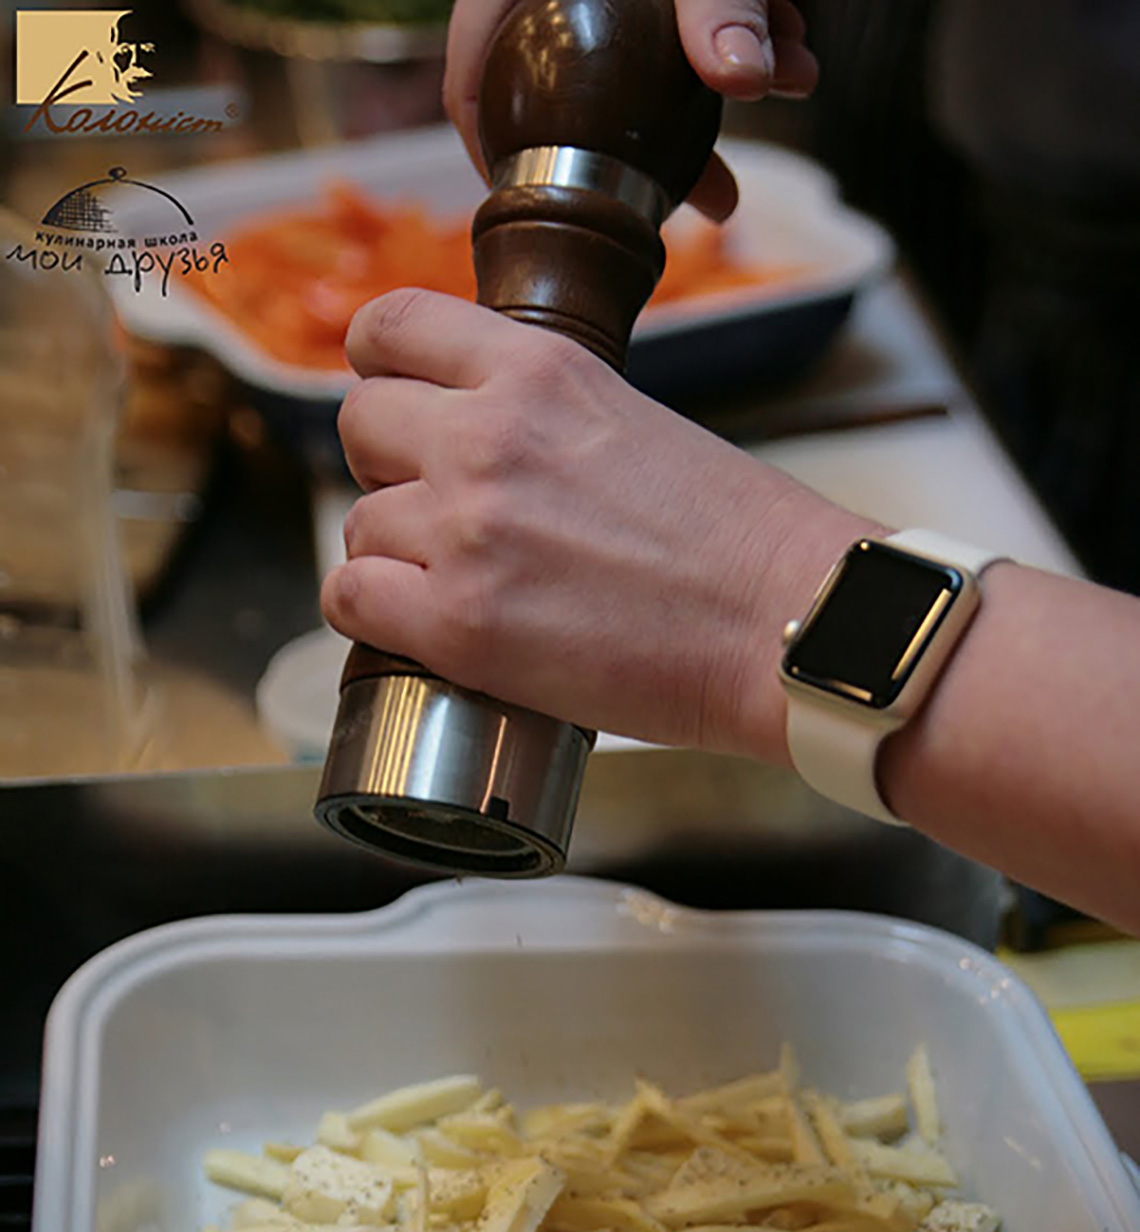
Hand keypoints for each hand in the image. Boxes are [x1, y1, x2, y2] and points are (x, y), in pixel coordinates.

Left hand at [323, 289, 865, 755]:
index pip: (388, 326)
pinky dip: (375, 617)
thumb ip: (540, 414)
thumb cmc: (736, 542)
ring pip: (356, 525)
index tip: (399, 407)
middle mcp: (486, 437)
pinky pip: (350, 599)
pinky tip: (425, 627)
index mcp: (537, 369)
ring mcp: (466, 531)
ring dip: (396, 556)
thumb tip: (476, 436)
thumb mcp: (631, 420)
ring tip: (465, 585)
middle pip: (357, 425)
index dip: (380, 370)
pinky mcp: (459, 624)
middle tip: (436, 511)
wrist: (786, 626)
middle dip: (386, 468)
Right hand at [444, 0, 817, 222]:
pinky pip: (676, 14)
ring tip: (795, 82)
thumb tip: (745, 82)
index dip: (504, 166)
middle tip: (721, 198)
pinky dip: (738, 28)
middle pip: (576, 91)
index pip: (473, 90)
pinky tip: (796, 44)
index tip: (558, 219)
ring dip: (723, 82)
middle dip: (665, 145)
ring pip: (641, 54)